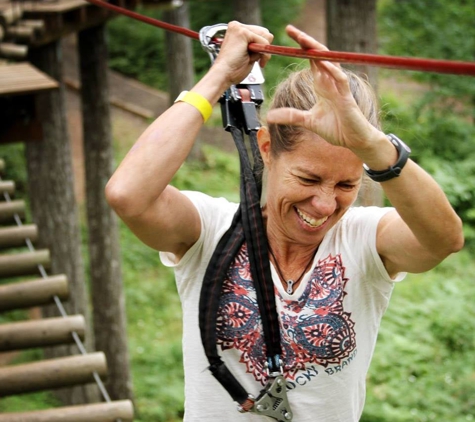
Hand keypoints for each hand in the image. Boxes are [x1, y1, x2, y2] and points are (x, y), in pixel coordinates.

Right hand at [213, 21, 273, 86]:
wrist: (223, 75)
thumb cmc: (234, 69)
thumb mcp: (250, 55)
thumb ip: (258, 45)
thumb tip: (270, 36)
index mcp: (237, 31)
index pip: (260, 34)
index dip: (261, 48)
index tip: (252, 59)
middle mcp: (237, 26)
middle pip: (264, 33)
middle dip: (262, 49)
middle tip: (249, 59)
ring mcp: (239, 28)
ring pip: (265, 36)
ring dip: (260, 52)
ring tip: (247, 59)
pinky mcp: (243, 32)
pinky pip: (263, 41)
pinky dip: (261, 54)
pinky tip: (250, 59)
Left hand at [266, 25, 380, 151]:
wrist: (353, 140)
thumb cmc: (336, 128)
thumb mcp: (308, 122)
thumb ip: (290, 116)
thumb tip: (270, 116)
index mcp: (321, 83)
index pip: (310, 59)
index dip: (299, 47)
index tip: (285, 37)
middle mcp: (330, 80)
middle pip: (317, 54)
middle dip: (304, 41)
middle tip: (289, 29)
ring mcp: (339, 87)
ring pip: (329, 61)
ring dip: (316, 50)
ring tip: (303, 39)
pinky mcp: (347, 97)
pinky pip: (340, 79)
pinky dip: (332, 71)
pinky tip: (323, 64)